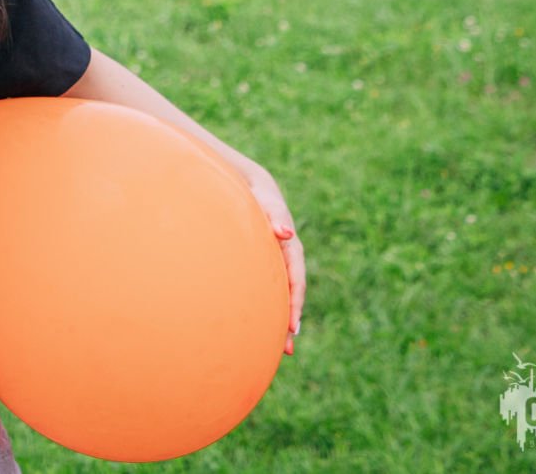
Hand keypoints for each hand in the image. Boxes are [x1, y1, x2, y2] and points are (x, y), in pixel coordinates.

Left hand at [247, 167, 304, 355]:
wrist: (241, 185)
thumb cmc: (252, 192)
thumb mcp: (264, 198)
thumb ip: (273, 213)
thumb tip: (286, 233)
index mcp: (287, 244)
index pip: (294, 276)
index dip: (295, 300)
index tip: (292, 325)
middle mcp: (282, 256)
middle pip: (290, 291)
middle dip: (290, 318)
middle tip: (287, 348)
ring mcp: (271, 261)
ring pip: (278, 293)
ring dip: (279, 319)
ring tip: (280, 349)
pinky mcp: (258, 264)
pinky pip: (264, 288)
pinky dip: (264, 306)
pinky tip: (257, 327)